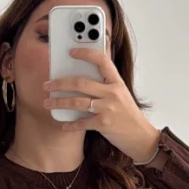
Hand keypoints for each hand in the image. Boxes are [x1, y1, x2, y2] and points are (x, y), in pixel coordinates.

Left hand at [43, 47, 160, 162]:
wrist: (141, 137)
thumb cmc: (128, 115)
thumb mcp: (121, 95)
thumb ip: (105, 86)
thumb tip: (81, 81)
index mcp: (117, 82)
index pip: (102, 60)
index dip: (85, 53)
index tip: (71, 52)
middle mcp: (112, 93)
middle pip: (80, 83)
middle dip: (60, 84)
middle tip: (47, 85)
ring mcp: (108, 108)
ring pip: (77, 102)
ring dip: (59, 103)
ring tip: (47, 103)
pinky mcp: (104, 124)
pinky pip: (81, 122)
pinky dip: (70, 124)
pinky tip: (63, 125)